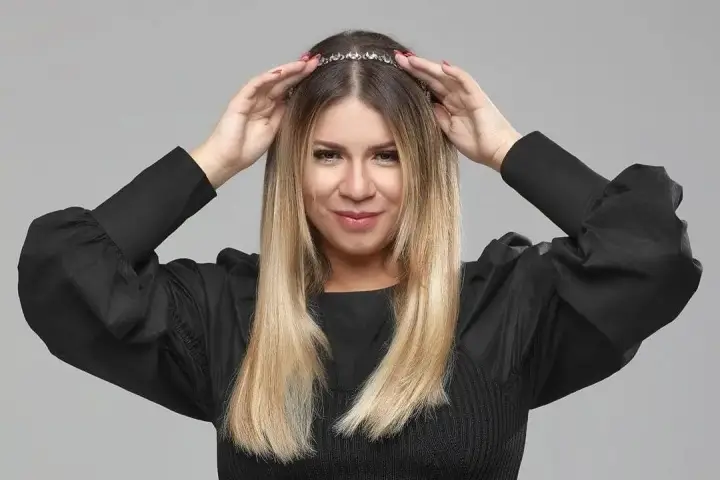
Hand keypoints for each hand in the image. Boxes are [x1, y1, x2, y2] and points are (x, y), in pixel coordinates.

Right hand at [191, 54, 319, 186]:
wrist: (228, 159)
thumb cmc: (247, 148)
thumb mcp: (274, 130)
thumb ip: (284, 114)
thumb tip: (297, 99)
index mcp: (269, 107)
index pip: (288, 89)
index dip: (301, 79)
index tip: (316, 70)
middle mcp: (261, 100)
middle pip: (282, 81)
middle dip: (298, 70)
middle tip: (314, 60)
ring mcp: (251, 98)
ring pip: (270, 79)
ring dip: (286, 71)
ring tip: (302, 64)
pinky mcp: (240, 100)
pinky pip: (254, 85)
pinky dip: (267, 77)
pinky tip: (280, 72)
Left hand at [394, 52, 521, 170]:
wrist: (496, 152)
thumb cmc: (477, 144)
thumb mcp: (449, 131)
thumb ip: (439, 116)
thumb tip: (429, 104)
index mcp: (450, 104)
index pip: (429, 86)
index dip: (415, 77)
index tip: (397, 70)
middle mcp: (457, 96)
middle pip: (434, 78)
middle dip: (416, 67)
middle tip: (398, 57)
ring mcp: (467, 95)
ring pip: (446, 76)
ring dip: (429, 66)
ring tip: (412, 59)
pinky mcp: (477, 97)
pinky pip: (466, 81)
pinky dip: (455, 73)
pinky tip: (442, 65)